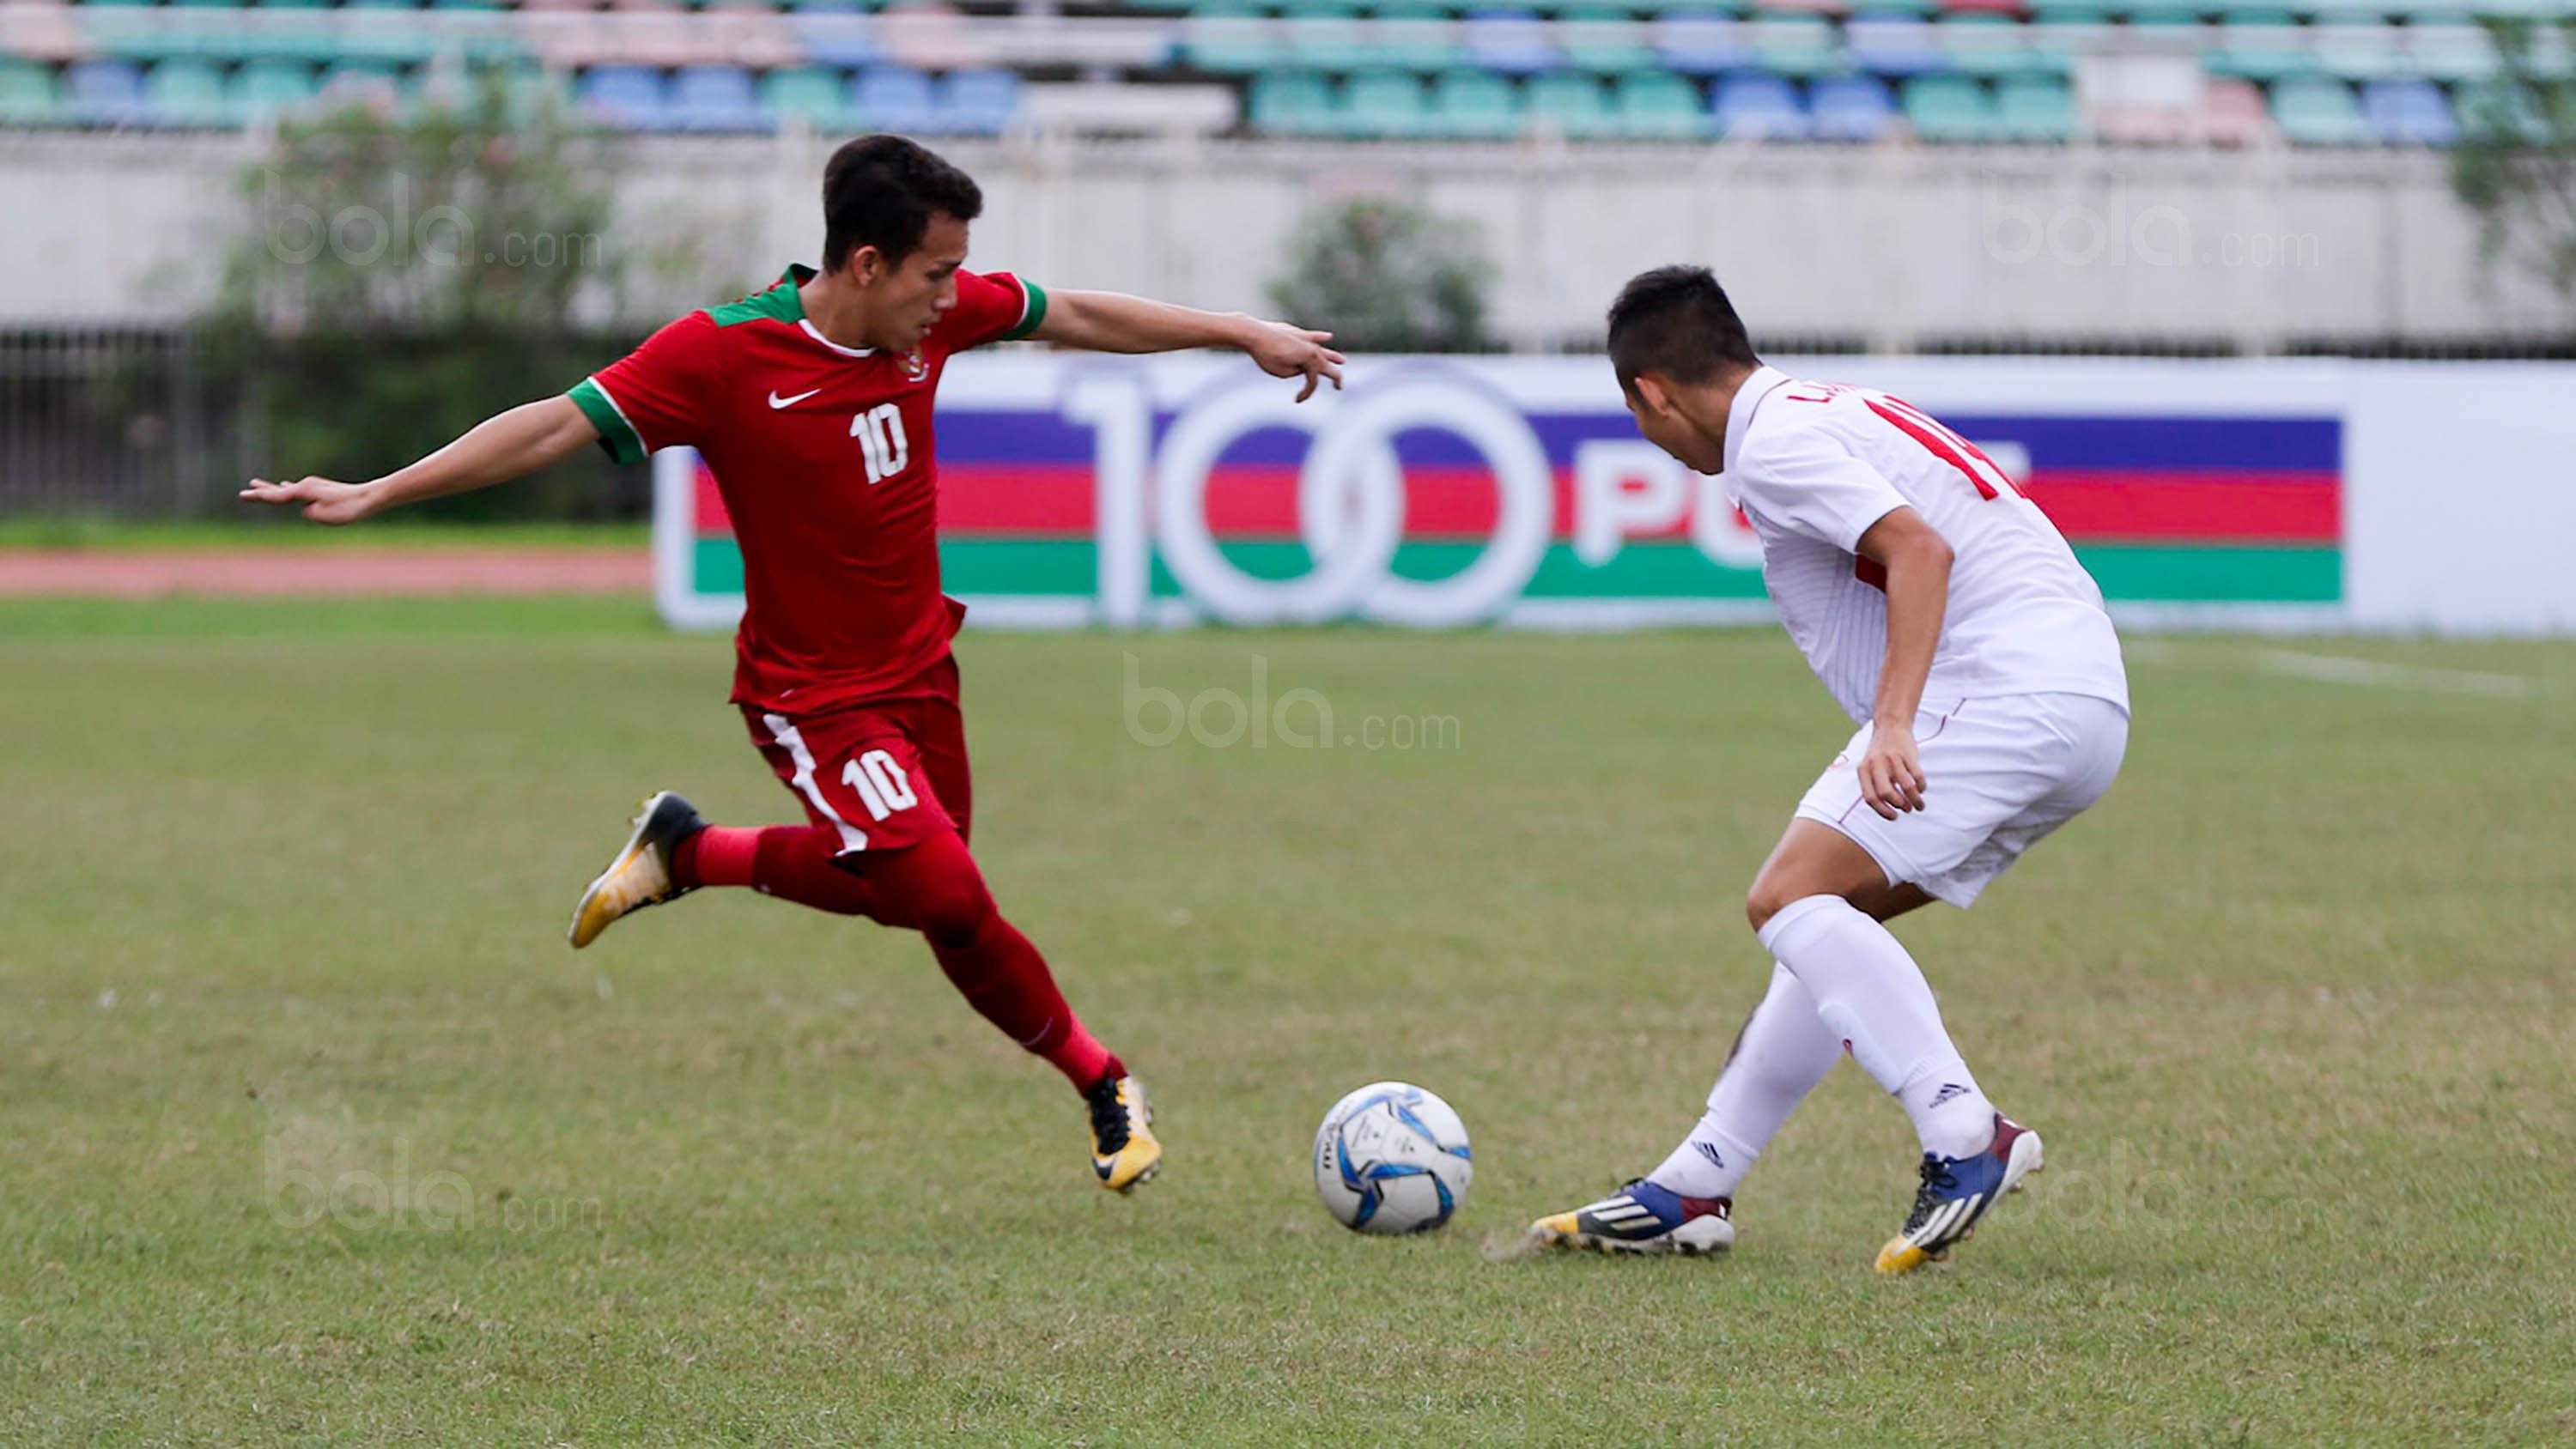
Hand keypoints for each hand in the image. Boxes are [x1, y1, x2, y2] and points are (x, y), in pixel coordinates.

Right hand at [239, 475, 379, 524]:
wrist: (369, 497)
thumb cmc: (349, 508)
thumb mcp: (326, 515)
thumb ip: (311, 512)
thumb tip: (307, 509)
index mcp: (304, 491)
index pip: (276, 495)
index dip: (260, 497)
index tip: (243, 494)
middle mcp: (306, 485)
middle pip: (278, 490)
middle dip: (261, 491)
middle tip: (245, 490)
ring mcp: (313, 486)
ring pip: (287, 488)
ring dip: (271, 487)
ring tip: (256, 484)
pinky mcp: (321, 489)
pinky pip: (299, 489)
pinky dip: (288, 489)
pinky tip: (284, 486)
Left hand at [1242, 319, 1346, 402]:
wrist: (1254, 333)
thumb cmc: (1266, 354)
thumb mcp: (1281, 372)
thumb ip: (1295, 371)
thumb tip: (1301, 366)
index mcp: (1310, 361)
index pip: (1314, 382)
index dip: (1307, 393)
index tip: (1297, 400)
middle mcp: (1312, 349)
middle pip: (1327, 366)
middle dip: (1335, 378)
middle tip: (1339, 387)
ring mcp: (1305, 339)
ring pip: (1322, 350)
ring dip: (1332, 357)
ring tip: (1342, 360)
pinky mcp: (1296, 332)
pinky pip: (1312, 336)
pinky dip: (1320, 337)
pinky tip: (1328, 337)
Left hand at [1856, 719, 1927, 819]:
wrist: (1891, 726)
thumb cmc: (1880, 754)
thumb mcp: (1870, 767)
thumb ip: (1875, 786)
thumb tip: (1892, 810)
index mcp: (1864, 770)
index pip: (1870, 797)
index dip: (1882, 811)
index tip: (1894, 817)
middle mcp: (1876, 764)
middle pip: (1886, 793)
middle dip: (1898, 805)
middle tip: (1907, 809)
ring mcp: (1892, 759)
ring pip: (1906, 787)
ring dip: (1915, 800)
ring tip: (1919, 805)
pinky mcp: (1908, 754)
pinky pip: (1917, 776)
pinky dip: (1921, 787)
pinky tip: (1921, 790)